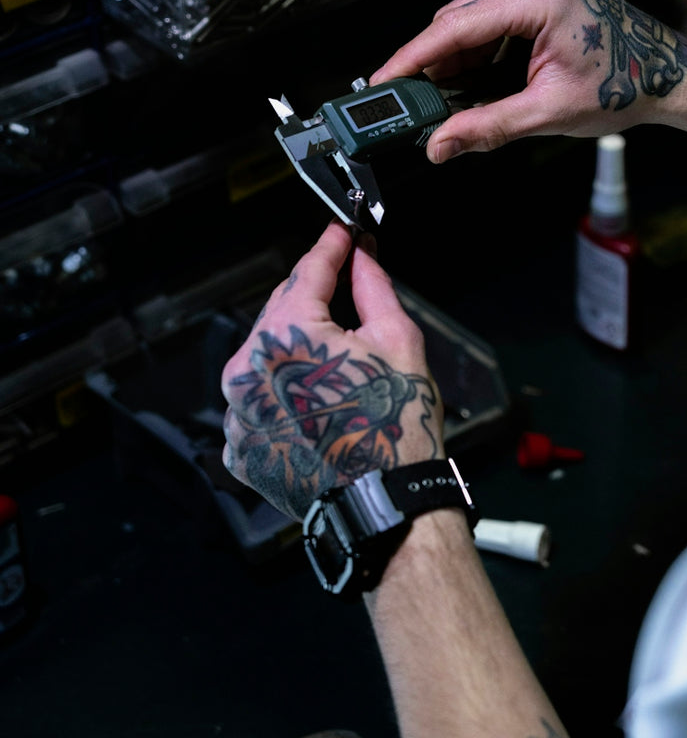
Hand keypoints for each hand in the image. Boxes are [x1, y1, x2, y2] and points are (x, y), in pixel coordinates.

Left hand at [222, 223, 441, 520]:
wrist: (384, 504)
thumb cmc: (394, 427)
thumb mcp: (397, 341)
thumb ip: (371, 288)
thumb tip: (361, 257)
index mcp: (283, 338)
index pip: (306, 274)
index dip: (329, 248)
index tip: (342, 233)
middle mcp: (246, 372)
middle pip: (280, 315)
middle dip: (314, 300)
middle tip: (348, 285)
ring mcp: (237, 413)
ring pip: (266, 359)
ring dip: (297, 350)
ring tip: (338, 359)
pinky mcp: (239, 447)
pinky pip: (258, 401)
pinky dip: (283, 393)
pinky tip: (317, 400)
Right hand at [369, 0, 686, 163]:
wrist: (666, 71)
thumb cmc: (622, 86)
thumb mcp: (548, 112)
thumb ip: (486, 127)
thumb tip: (438, 146)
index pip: (455, 26)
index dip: (412, 58)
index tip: (382, 83)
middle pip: (457, 17)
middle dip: (434, 64)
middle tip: (416, 106)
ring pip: (470, 15)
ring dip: (456, 57)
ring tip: (450, 100)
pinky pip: (490, 12)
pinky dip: (477, 46)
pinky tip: (476, 79)